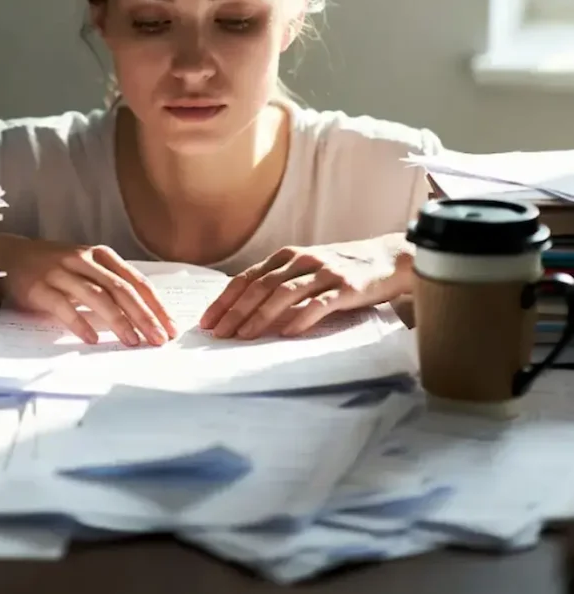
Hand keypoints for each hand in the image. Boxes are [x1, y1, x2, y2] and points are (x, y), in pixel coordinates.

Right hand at [7, 238, 177, 346]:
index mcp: (101, 256)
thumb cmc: (54, 267)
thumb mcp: (86, 267)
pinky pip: (63, 306)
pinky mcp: (39, 287)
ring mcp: (61, 272)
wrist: (8, 257)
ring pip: (96, 296)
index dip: (156, 305)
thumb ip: (110, 283)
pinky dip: (79, 322)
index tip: (171, 327)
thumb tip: (146, 313)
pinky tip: (92, 339)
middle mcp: (84, 260)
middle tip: (159, 339)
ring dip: (117, 320)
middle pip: (121, 289)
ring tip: (133, 341)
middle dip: (144, 315)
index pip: (136, 281)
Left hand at [199, 240, 412, 339]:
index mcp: (286, 256)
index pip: (247, 278)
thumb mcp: (305, 269)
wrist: (386, 259)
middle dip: (236, 311)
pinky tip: (287, 333)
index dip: (225, 300)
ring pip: (284, 294)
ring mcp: (324, 273)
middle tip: (219, 335)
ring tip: (244, 336)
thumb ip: (279, 283)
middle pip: (260, 286)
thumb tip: (242, 311)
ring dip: (260, 316)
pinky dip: (300, 318)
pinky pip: (319, 304)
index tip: (207, 322)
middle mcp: (301, 260)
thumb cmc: (340, 270)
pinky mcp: (346, 287)